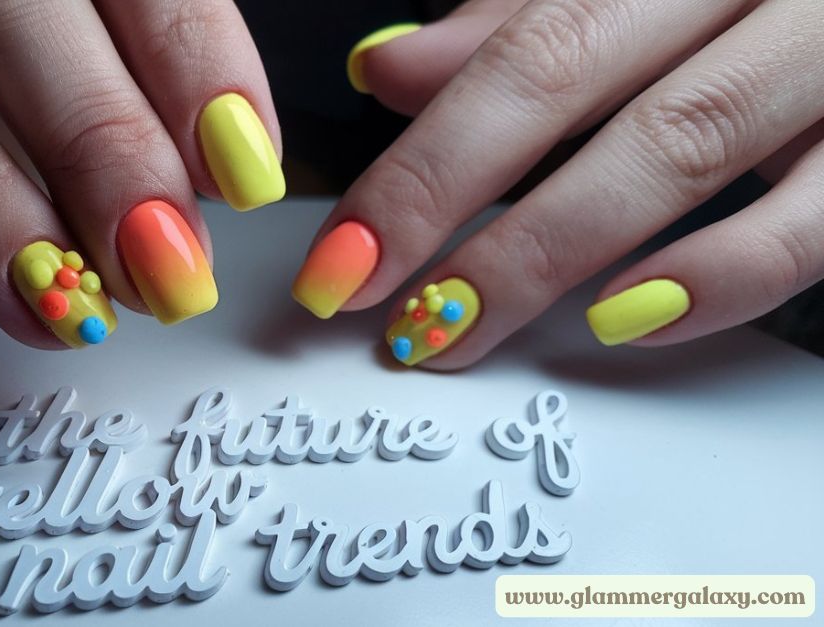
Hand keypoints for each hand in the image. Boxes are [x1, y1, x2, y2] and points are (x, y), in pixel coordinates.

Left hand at [294, 0, 823, 367]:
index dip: (422, 158)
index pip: (520, 48)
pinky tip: (631, 318)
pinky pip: (819, 209)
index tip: (347, 252)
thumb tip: (391, 72)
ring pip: (680, 143)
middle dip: (455, 207)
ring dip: (552, 252)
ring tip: (462, 327)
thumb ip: (520, 20)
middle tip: (385, 306)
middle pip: (573, 80)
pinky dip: (725, 272)